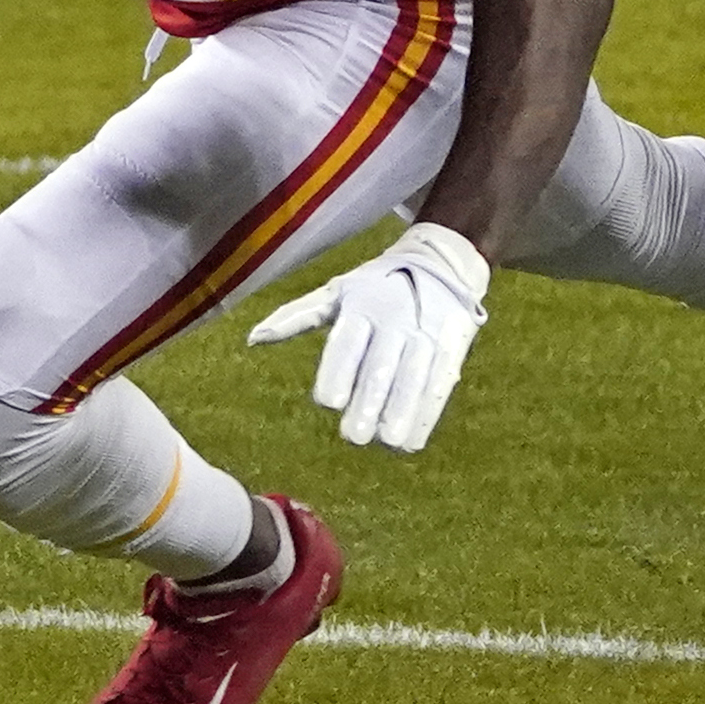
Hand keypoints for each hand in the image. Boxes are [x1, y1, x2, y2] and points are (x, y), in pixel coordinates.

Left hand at [247, 220, 490, 452]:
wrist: (441, 262)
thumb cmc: (376, 286)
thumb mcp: (336, 293)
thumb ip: (296, 317)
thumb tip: (253, 339)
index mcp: (361, 307)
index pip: (347, 343)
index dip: (338, 372)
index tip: (330, 403)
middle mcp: (394, 320)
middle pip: (380, 366)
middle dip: (368, 401)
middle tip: (353, 436)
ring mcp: (426, 335)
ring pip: (413, 378)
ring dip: (401, 411)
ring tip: (387, 442)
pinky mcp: (452, 348)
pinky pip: (438, 385)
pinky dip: (425, 415)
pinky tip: (411, 440)